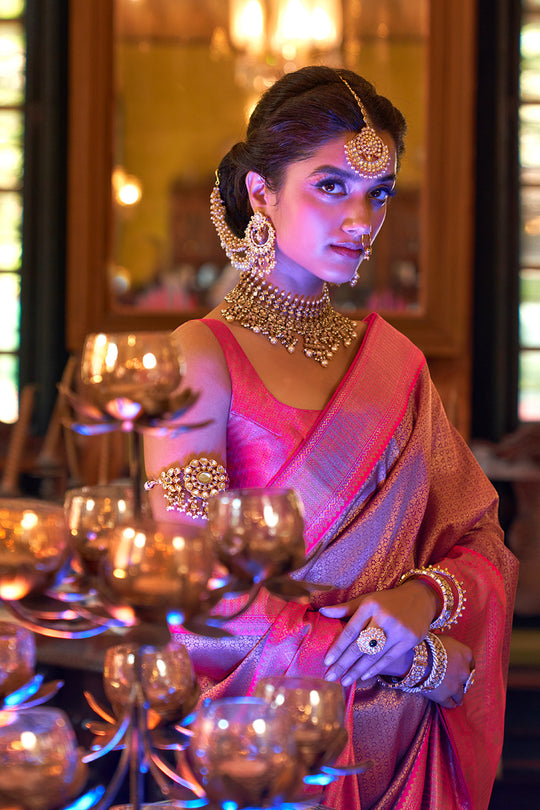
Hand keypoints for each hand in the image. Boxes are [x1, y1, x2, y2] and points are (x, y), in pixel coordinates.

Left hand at [320, 580, 438, 685]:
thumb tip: (322, 612)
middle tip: (330, 677)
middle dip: (344, 663)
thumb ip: (345, 608)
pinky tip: (363, 676)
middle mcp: (384, 617)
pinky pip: (388, 658)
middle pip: (360, 645)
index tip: (327, 661)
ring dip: (357, 670)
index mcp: (370, 605)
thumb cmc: (387, 601)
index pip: (351, 630)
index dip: (338, 647)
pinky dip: (375, 668)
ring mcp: (398, 630)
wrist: (420, 599)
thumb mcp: (367, 600)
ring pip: (373, 655)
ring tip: (344, 680)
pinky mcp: (409, 640)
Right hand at [424, 635, 474, 707]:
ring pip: (460, 695)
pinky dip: (450, 703)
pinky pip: (450, 703)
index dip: (466, 667)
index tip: (462, 670)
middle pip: (467, 680)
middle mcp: (465, 671)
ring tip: (456, 699)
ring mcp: (456, 685)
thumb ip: (453, 649)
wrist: (416, 657)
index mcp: (466, 654)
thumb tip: (450, 652)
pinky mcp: (445, 696)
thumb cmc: (427, 644)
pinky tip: (450, 704)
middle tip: (456, 683)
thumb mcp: (444, 640)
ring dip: (458, 696)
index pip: (472, 664)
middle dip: (462, 682)